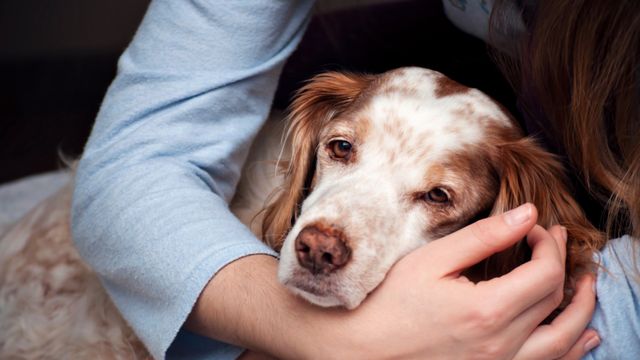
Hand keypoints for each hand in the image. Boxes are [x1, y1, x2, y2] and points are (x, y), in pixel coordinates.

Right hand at [187, 203, 597, 358]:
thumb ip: (483, 237)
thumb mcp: (432, 260)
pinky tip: (584, 338)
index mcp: (487, 311)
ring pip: (563, 340)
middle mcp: (502, 345)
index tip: (536, 227)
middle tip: (558, 242)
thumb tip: (527, 215)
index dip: (549, 244)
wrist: (362, 348)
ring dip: (581, 310)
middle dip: (565, 267)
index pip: (544, 273)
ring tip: (587, 288)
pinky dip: (572, 349)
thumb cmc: (390, 302)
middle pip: (556, 302)